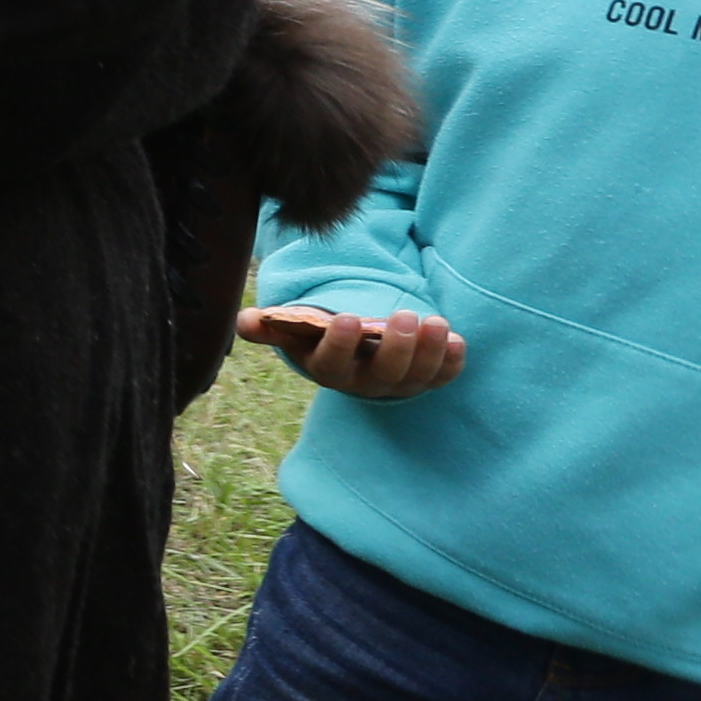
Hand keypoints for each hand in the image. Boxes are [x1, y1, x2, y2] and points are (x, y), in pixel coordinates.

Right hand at [238, 303, 469, 398]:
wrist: (359, 354)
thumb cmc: (323, 336)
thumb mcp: (296, 331)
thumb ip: (270, 326)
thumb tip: (245, 321)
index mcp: (330, 370)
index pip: (332, 364)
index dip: (339, 345)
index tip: (346, 318)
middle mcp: (366, 384)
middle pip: (384, 375)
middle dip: (396, 347)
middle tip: (403, 315)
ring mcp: (399, 385)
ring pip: (417, 378)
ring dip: (429, 352)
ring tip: (434, 321)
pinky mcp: (427, 380)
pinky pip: (443, 377)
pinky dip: (452, 362)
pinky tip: (455, 339)